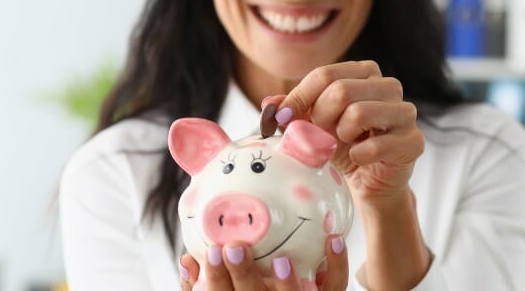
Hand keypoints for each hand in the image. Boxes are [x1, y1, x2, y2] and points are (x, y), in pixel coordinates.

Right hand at [179, 235, 348, 289]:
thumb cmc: (246, 289)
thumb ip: (197, 282)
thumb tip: (188, 260)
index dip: (215, 279)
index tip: (212, 252)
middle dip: (244, 274)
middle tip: (236, 247)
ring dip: (287, 283)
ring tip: (282, 261)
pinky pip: (335, 285)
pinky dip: (337, 264)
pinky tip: (333, 239)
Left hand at [266, 61, 424, 202]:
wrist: (368, 182)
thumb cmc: (341, 147)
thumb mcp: (311, 125)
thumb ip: (292, 111)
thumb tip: (269, 105)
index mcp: (364, 73)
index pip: (325, 74)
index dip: (299, 98)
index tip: (283, 118)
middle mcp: (389, 86)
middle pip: (341, 90)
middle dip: (321, 117)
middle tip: (320, 135)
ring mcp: (405, 113)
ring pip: (359, 112)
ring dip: (341, 134)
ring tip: (343, 143)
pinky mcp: (413, 141)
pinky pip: (377, 144)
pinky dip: (358, 155)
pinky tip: (357, 158)